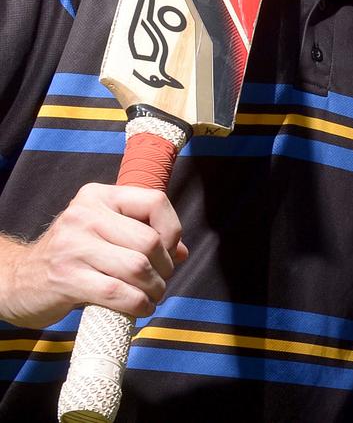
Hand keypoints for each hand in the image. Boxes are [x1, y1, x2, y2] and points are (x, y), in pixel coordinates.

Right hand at [0, 182, 187, 328]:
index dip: (173, 229)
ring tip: (152, 296)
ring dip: (154, 288)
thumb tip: (183, 251)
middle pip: (149, 240)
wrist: (18, 280)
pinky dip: (137, 304)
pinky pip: (117, 293)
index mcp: (99, 195)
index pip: (155, 201)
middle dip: (165, 266)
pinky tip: (139, 308)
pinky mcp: (66, 278)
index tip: (171, 251)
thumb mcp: (103, 233)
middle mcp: (85, 214)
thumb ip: (142, 235)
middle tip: (162, 280)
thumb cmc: (71, 255)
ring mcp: (73, 245)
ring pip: (137, 267)